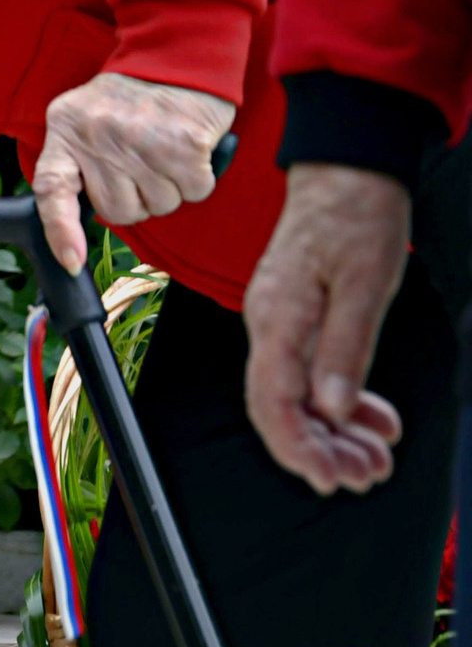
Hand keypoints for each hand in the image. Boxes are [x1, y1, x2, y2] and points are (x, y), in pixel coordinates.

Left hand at [33, 72, 236, 271]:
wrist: (176, 54)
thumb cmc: (128, 97)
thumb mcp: (83, 119)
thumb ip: (75, 163)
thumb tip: (75, 223)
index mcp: (66, 132)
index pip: (51, 189)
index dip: (60, 230)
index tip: (72, 260)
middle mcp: (99, 138)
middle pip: (119, 211)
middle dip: (135, 199)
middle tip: (141, 164)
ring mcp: (141, 142)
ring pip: (159, 206)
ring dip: (168, 188)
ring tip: (162, 150)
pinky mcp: (184, 145)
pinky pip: (194, 192)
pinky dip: (197, 179)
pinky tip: (188, 149)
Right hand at [244, 163, 411, 493]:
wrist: (346, 168)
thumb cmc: (358, 218)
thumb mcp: (367, 285)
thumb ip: (345, 349)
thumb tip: (332, 410)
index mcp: (278, 319)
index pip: (272, 402)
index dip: (299, 448)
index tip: (333, 478)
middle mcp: (269, 326)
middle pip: (280, 408)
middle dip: (323, 451)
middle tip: (370, 475)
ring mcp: (279, 322)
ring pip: (296, 397)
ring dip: (334, 434)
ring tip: (377, 457)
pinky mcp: (296, 318)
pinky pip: (308, 374)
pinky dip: (340, 404)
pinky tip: (372, 417)